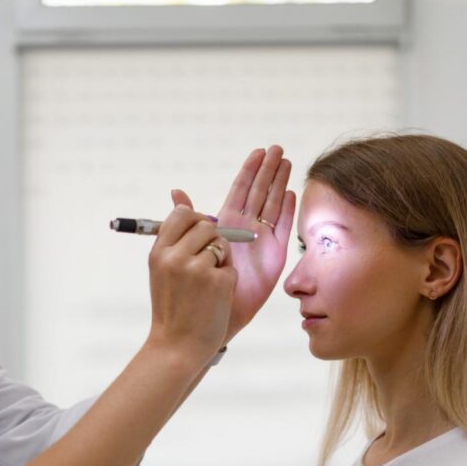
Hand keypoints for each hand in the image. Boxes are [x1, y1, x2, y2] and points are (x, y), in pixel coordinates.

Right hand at [145, 205, 236, 365]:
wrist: (177, 346)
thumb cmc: (172, 307)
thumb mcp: (163, 268)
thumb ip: (174, 233)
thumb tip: (178, 191)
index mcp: (159, 252)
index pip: (182, 214)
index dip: (195, 221)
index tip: (198, 237)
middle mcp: (174, 257)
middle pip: (206, 225)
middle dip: (213, 240)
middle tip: (205, 264)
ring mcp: (197, 269)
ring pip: (222, 244)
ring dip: (221, 261)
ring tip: (206, 285)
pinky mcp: (217, 281)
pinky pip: (230, 267)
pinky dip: (226, 281)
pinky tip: (213, 299)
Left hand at [172, 146, 294, 342]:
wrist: (207, 316)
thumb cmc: (194, 287)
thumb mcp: (185, 245)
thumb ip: (186, 218)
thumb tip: (176, 191)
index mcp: (226, 223)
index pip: (241, 189)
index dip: (250, 170)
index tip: (258, 152)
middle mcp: (246, 229)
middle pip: (260, 192)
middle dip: (268, 170)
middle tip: (277, 148)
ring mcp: (262, 241)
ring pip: (273, 205)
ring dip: (279, 183)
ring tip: (286, 162)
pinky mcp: (274, 256)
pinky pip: (283, 228)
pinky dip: (287, 210)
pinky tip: (290, 193)